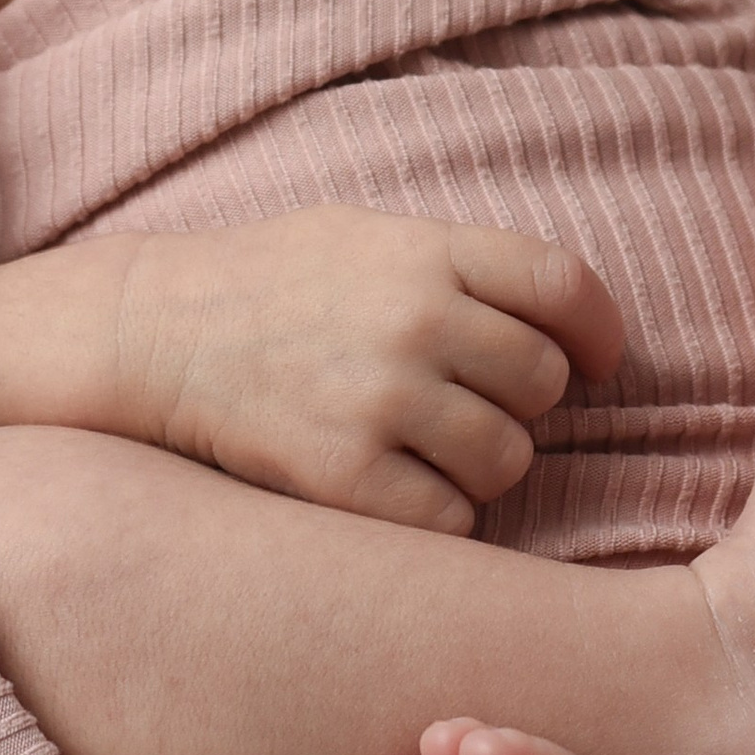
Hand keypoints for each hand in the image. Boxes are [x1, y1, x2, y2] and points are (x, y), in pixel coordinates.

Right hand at [118, 210, 624, 533]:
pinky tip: (396, 488)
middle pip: (543, 383)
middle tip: (472, 404)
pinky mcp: (346, 477)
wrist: (155, 333)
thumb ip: (461, 268)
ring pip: (507, 459)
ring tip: (427, 446)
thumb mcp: (368, 235)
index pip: (563, 287)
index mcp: (427, 251)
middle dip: (522, 403)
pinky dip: (437, 513)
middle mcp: (415, 320)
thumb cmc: (273, 284)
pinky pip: (451, 518)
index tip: (597, 360)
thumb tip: (567, 322)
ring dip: (483, 464)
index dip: (598, 331)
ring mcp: (381, 400)